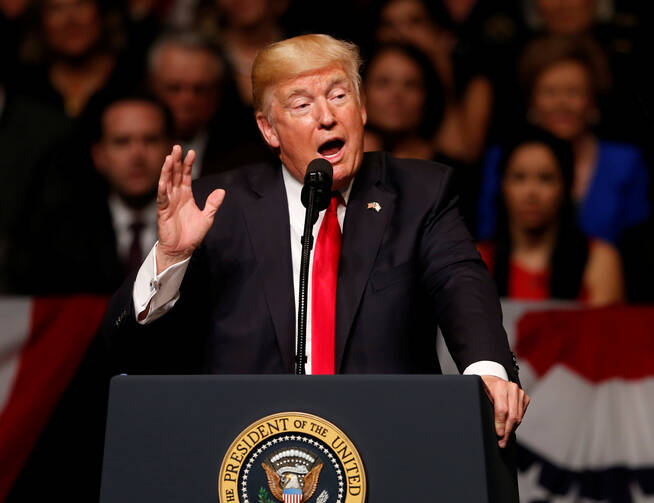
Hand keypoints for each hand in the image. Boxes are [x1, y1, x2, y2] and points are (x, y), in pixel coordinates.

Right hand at [156, 145, 224, 272]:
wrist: (182, 249)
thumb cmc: (192, 234)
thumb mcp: (207, 217)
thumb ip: (213, 204)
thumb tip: (222, 191)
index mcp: (186, 195)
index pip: (186, 175)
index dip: (188, 164)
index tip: (191, 152)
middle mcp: (176, 196)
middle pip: (175, 175)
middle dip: (176, 161)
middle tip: (177, 147)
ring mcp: (168, 202)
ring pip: (167, 183)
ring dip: (167, 170)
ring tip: (169, 158)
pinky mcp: (163, 211)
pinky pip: (162, 198)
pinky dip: (162, 189)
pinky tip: (163, 180)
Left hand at [481, 375, 529, 447]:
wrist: (493, 380)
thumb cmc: (484, 388)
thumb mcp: (479, 393)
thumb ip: (482, 404)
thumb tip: (481, 423)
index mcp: (499, 386)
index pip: (502, 409)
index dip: (500, 424)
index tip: (498, 434)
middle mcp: (512, 388)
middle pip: (512, 415)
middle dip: (506, 431)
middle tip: (501, 442)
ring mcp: (520, 392)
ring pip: (518, 417)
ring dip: (511, 430)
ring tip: (504, 439)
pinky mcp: (525, 398)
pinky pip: (521, 415)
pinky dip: (515, 424)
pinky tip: (508, 429)